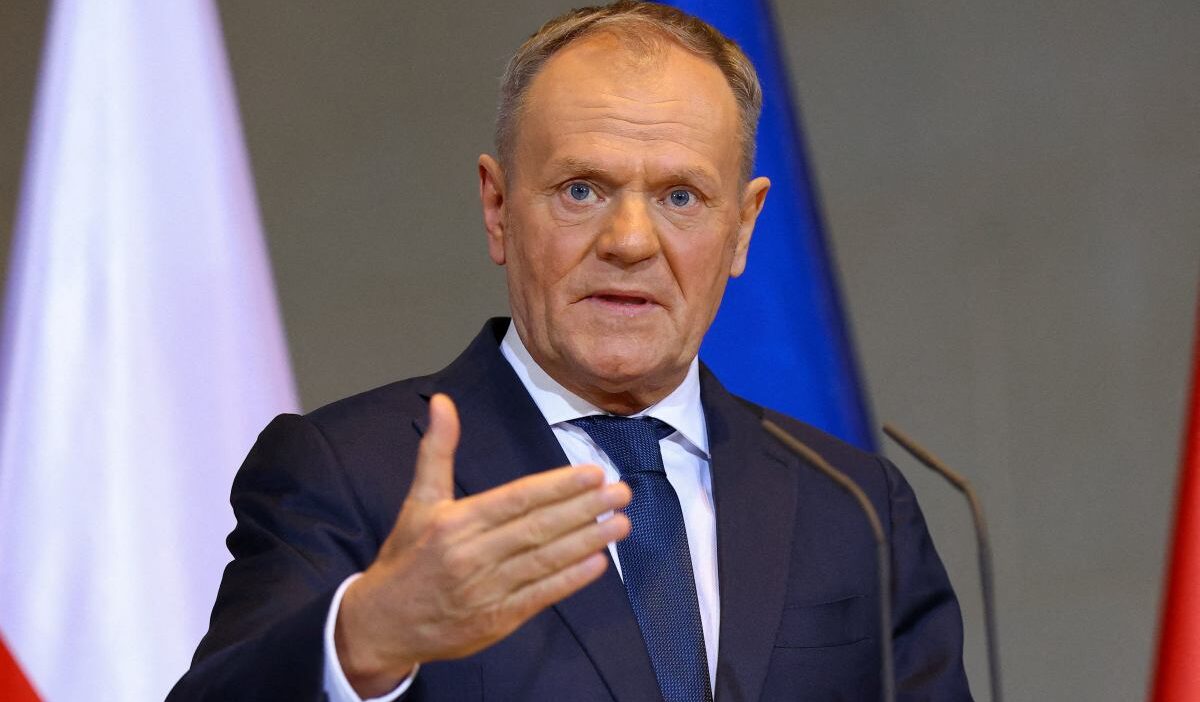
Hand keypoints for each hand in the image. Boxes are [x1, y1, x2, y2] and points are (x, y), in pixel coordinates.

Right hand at [334, 393, 631, 696]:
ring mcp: (486, 590)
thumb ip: (437, 450)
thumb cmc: (407, 556)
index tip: (593, 473)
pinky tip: (598, 563)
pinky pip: (540, 596)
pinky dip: (570, 580)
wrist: (384, 624)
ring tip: (620, 523)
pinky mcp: (496, 620)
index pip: (516, 500)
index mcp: (455, 523)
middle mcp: (472, 556)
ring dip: (586, 541)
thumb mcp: (419, 500)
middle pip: (537, 528)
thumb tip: (442, 401)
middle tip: (621, 492)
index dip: (558, 487)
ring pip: (544, 561)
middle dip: (584, 509)